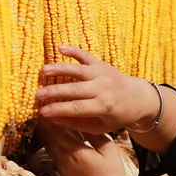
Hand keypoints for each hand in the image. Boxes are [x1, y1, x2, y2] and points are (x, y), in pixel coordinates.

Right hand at [36, 46, 159, 134]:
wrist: (138, 98)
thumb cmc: (117, 116)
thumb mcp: (101, 127)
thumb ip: (78, 124)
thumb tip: (54, 120)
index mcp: (104, 106)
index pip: (78, 108)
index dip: (59, 110)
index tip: (42, 112)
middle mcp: (103, 88)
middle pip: (75, 89)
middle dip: (55, 92)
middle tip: (37, 94)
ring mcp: (102, 74)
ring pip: (78, 70)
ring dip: (60, 69)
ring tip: (43, 70)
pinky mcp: (101, 64)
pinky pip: (86, 56)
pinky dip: (74, 51)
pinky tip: (60, 48)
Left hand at [37, 118, 130, 175]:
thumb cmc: (112, 174)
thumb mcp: (107, 149)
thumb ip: (93, 133)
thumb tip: (82, 120)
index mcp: (75, 151)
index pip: (56, 131)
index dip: (49, 118)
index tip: (46, 107)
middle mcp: (64, 159)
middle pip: (48, 138)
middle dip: (44, 124)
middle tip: (42, 112)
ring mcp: (62, 168)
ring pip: (48, 147)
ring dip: (45, 134)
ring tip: (45, 122)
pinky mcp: (63, 173)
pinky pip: (52, 154)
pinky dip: (50, 144)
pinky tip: (54, 138)